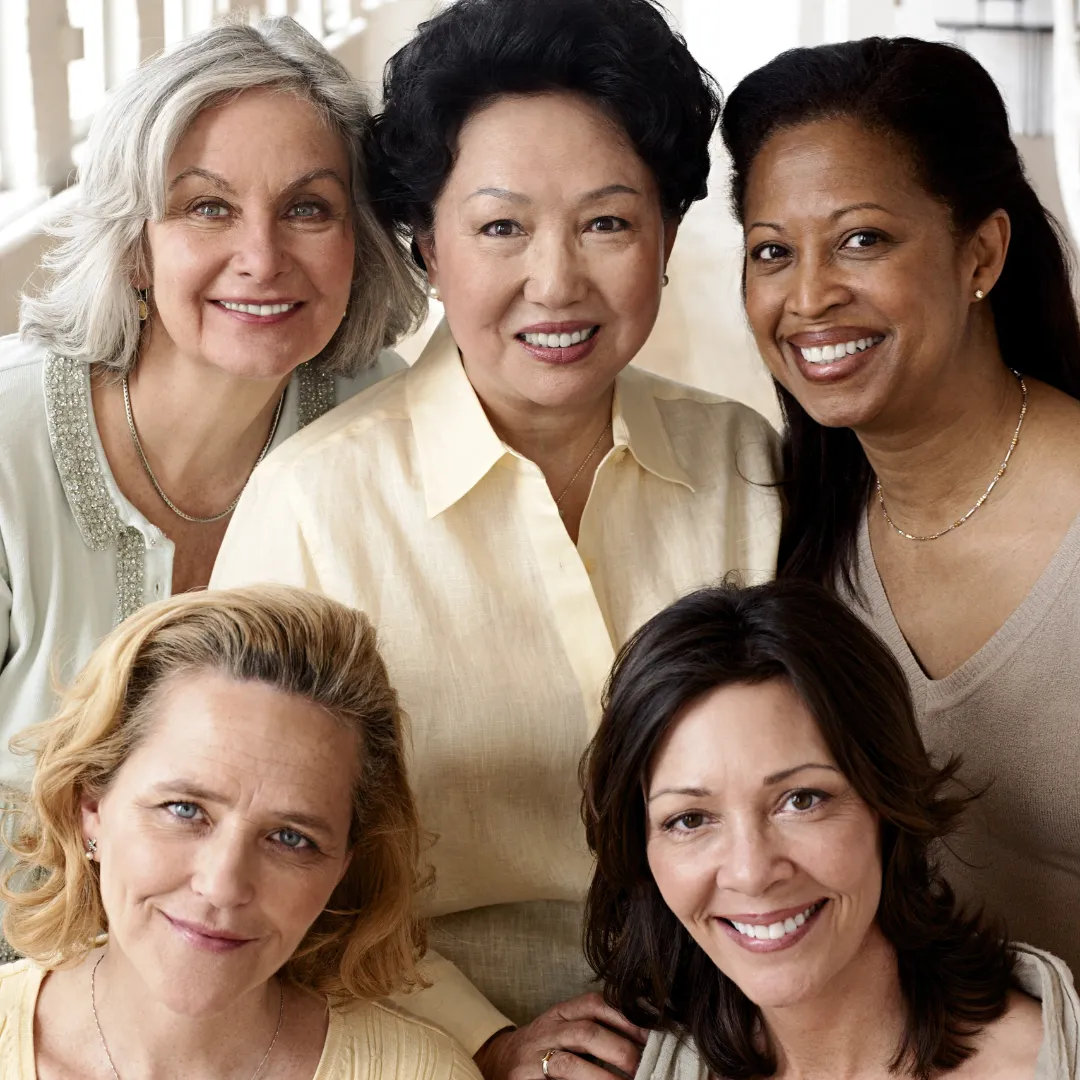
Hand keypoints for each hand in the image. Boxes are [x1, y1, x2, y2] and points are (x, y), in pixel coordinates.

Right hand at [473, 992, 648, 1079]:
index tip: (652, 1034)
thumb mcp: (565, 1028)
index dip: (625, 1017)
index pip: (594, 1004)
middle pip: (586, 1033)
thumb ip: (595, 1027)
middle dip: (620, 1050)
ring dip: (603, 1078)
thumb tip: (644, 1038)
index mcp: (560, 1013)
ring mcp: (533, 1058)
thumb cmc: (544, 1047)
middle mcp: (546, 1031)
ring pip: (569, 1064)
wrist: (498, 1062)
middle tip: (644, 1067)